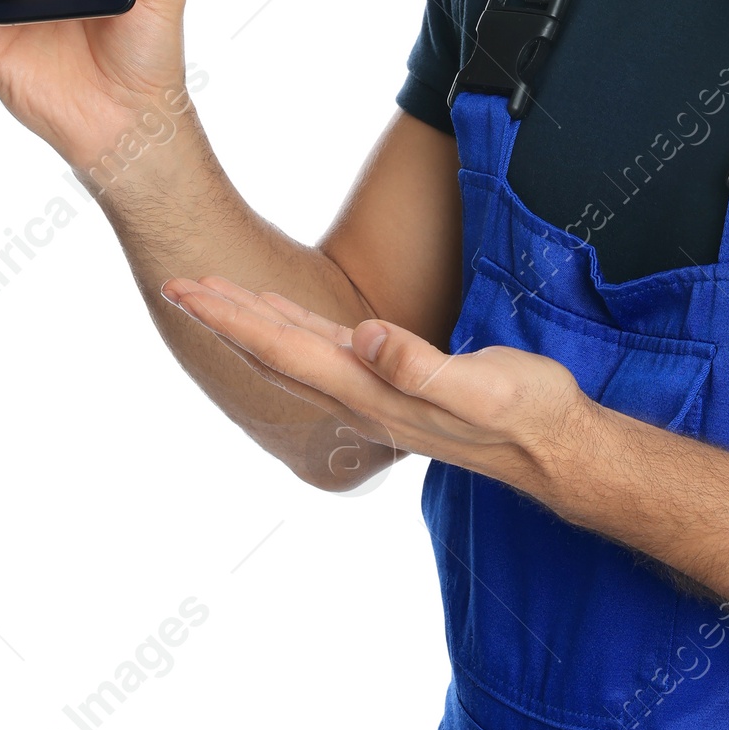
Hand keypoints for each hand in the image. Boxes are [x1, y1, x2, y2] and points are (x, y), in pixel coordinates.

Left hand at [158, 274, 591, 490]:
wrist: (552, 448)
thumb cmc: (524, 414)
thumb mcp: (481, 386)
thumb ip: (419, 366)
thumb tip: (364, 335)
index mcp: (370, 392)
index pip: (284, 348)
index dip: (233, 317)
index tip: (188, 290)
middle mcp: (360, 395)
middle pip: (274, 350)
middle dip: (223, 317)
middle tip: (176, 281)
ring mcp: (373, 392)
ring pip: (294, 351)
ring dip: (250, 321)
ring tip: (213, 293)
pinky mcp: (392, 382)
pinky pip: (324, 352)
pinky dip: (291, 328)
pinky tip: (283, 315)